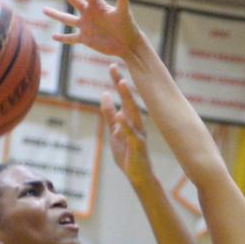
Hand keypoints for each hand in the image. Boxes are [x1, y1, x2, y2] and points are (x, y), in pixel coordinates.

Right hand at [45, 0, 142, 58]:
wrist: (128, 45)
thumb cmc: (128, 27)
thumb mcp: (124, 13)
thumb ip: (123, 0)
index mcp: (97, 5)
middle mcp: (89, 13)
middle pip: (73, 0)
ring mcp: (86, 26)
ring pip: (67, 19)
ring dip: (55, 15)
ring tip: (44, 9)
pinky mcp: (86, 39)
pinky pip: (71, 38)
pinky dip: (63, 38)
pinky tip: (53, 37)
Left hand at [100, 65, 152, 186]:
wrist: (140, 177)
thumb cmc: (128, 155)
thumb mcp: (115, 132)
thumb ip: (110, 115)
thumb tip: (104, 95)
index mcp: (131, 120)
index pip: (123, 98)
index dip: (117, 82)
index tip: (112, 66)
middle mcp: (137, 124)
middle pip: (128, 100)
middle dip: (121, 84)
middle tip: (114, 66)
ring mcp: (138, 134)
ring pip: (132, 113)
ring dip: (128, 99)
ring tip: (121, 84)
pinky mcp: (137, 146)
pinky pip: (131, 134)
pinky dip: (126, 125)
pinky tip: (120, 116)